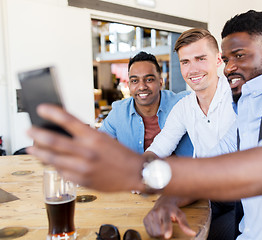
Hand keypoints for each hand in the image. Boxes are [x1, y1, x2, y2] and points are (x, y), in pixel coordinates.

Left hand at [26, 104, 143, 191]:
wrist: (135, 173)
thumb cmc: (120, 154)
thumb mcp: (105, 138)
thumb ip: (85, 135)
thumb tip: (65, 131)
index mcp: (94, 137)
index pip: (69, 121)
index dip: (52, 113)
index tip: (41, 108)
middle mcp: (87, 152)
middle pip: (54, 141)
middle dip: (37, 135)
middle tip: (29, 131)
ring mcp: (83, 168)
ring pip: (53, 159)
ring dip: (39, 153)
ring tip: (32, 149)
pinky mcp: (82, 181)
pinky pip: (62, 173)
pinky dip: (55, 166)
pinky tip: (52, 163)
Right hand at [143, 197, 195, 238]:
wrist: (163, 203)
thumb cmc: (173, 210)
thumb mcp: (181, 216)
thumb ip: (185, 225)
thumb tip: (192, 233)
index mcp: (166, 210)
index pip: (166, 221)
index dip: (167, 229)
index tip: (167, 236)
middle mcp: (156, 212)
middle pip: (159, 231)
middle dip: (164, 234)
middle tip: (168, 229)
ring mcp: (149, 215)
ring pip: (154, 233)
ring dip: (159, 234)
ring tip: (163, 227)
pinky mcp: (145, 219)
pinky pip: (149, 232)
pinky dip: (154, 233)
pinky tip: (158, 227)